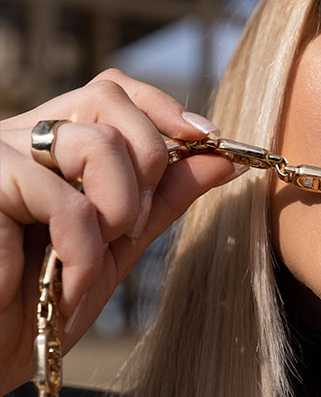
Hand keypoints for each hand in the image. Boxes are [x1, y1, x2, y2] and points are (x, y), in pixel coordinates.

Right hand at [0, 69, 236, 396]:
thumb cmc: (39, 305)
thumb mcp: (116, 248)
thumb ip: (163, 199)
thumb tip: (224, 159)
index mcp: (50, 145)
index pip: (110, 90)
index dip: (163, 108)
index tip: (210, 141)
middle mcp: (19, 137)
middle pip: (108, 99)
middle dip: (148, 166)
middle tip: (130, 228)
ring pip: (97, 145)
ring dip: (119, 214)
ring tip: (88, 262)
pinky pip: (64, 204)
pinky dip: (81, 254)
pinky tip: (65, 286)